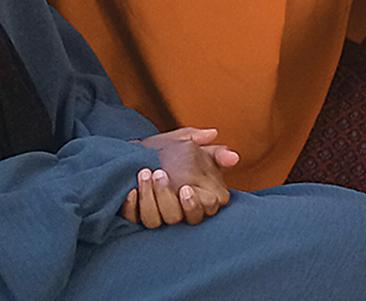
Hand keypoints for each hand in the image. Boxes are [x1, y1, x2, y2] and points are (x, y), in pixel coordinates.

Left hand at [120, 128, 235, 227]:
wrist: (134, 149)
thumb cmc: (166, 148)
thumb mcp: (190, 143)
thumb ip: (212, 151)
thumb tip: (234, 157)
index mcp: (196, 197)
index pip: (204, 211)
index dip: (195, 204)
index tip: (186, 188)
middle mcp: (177, 210)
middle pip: (177, 218)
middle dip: (167, 198)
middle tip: (160, 174)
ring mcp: (156, 214)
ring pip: (154, 221)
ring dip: (149, 199)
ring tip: (145, 174)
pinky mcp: (135, 215)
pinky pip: (134, 219)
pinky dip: (132, 206)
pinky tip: (131, 190)